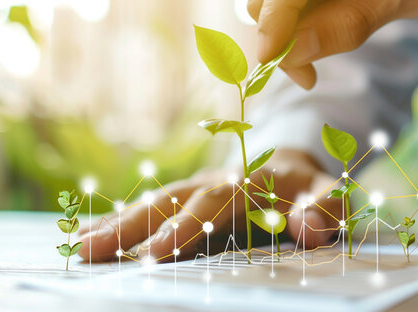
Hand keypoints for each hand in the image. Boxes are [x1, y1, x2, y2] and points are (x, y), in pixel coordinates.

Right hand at [77, 149, 346, 261]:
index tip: (153, 253)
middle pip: (171, 199)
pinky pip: (153, 205)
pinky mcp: (188, 195)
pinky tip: (96, 232)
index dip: (184, 227)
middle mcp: (217, 180)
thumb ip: (327, 210)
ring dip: (118, 222)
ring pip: (155, 200)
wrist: (291, 164)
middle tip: (93, 251)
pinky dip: (123, 218)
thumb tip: (307, 226)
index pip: (213, 203)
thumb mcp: (334, 196)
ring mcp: (199, 186)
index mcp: (252, 182)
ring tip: (82, 245)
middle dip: (132, 225)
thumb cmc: (312, 188)